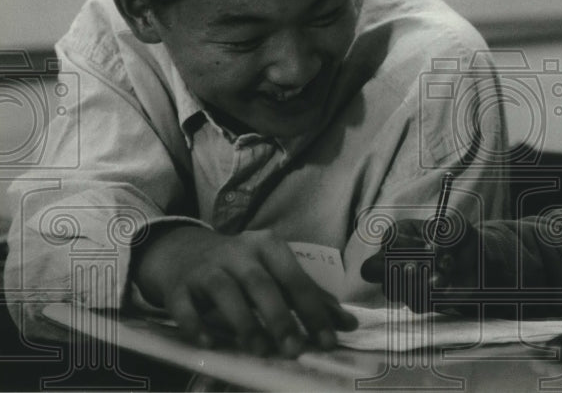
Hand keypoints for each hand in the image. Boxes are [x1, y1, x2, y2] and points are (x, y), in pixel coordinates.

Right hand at [132, 226, 356, 355]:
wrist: (183, 251)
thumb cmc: (242, 266)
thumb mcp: (276, 272)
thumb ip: (309, 297)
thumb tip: (348, 323)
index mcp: (268, 246)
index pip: (296, 278)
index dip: (313, 311)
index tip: (328, 340)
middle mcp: (238, 252)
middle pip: (261, 283)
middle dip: (280, 317)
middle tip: (293, 349)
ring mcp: (206, 267)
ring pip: (225, 291)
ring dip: (244, 322)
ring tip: (259, 350)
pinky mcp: (179, 285)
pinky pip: (185, 305)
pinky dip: (196, 325)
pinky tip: (209, 343)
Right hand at [359, 217, 480, 312]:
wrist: (476, 262)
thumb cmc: (460, 239)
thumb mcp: (457, 227)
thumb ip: (447, 232)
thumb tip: (434, 248)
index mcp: (398, 234)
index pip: (388, 241)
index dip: (408, 247)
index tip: (430, 248)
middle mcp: (392, 258)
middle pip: (370, 270)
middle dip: (392, 271)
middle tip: (416, 269)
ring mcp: (400, 282)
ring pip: (390, 291)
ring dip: (418, 285)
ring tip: (441, 276)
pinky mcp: (415, 300)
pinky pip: (414, 304)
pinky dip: (432, 296)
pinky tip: (445, 286)